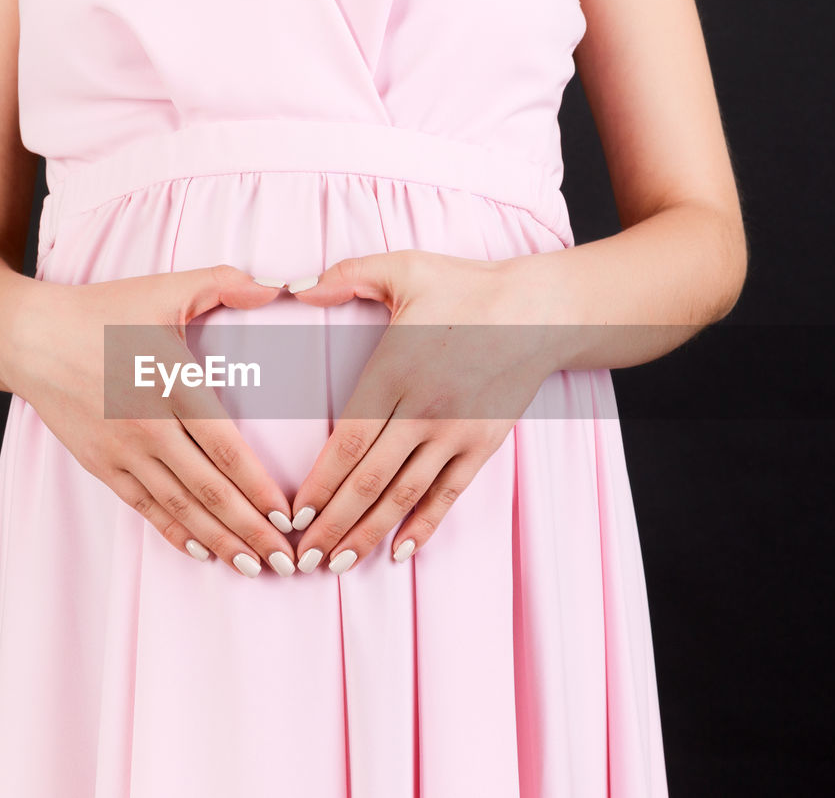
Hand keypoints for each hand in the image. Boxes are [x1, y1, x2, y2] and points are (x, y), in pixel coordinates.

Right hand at [2, 265, 297, 577]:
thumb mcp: (164, 288)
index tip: (290, 518)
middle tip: (288, 562)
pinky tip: (205, 553)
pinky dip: (177, 533)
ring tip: (255, 568)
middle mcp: (147, 425)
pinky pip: (146, 508)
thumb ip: (224, 283)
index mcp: (171, 382)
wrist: (29, 337)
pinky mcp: (102, 465)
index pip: (226, 448)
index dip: (258, 489)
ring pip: (181, 507)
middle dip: (251, 531)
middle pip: (209, 490)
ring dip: (221, 541)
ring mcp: (122, 450)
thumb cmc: (103, 312)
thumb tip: (280, 288)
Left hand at [286, 251, 563, 573]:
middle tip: (302, 560)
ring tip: (338, 566)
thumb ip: (346, 274)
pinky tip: (400, 552)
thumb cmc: (466, 286)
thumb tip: (294, 285)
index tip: (292, 517)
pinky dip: (424, 526)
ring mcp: (457, 432)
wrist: (543, 310)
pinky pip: (449, 494)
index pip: (346, 442)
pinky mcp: (483, 444)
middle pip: (368, 480)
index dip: (318, 486)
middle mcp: (424, 410)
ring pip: (404, 495)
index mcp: (394, 372)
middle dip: (332, 525)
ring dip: (368, 534)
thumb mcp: (404, 267)